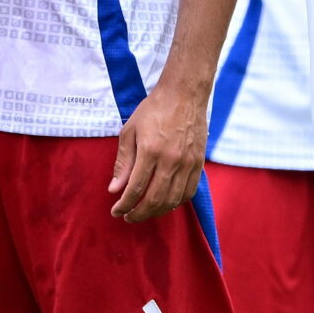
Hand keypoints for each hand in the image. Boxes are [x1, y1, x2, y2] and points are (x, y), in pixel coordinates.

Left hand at [108, 79, 207, 221]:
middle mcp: (171, 160)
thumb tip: (114, 189)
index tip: (116, 211)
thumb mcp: (130, 131)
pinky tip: (165, 204)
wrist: (184, 95)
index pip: (135, 188)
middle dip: (138, 214)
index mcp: (150, 151)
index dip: (124, 205)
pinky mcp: (199, 163)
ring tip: (144, 213)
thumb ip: (122, 162)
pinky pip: (189, 192)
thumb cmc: (153, 110)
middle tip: (128, 217)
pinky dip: (175, 203)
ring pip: (173, 200)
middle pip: (154, 199)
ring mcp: (188, 163)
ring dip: (156, 212)